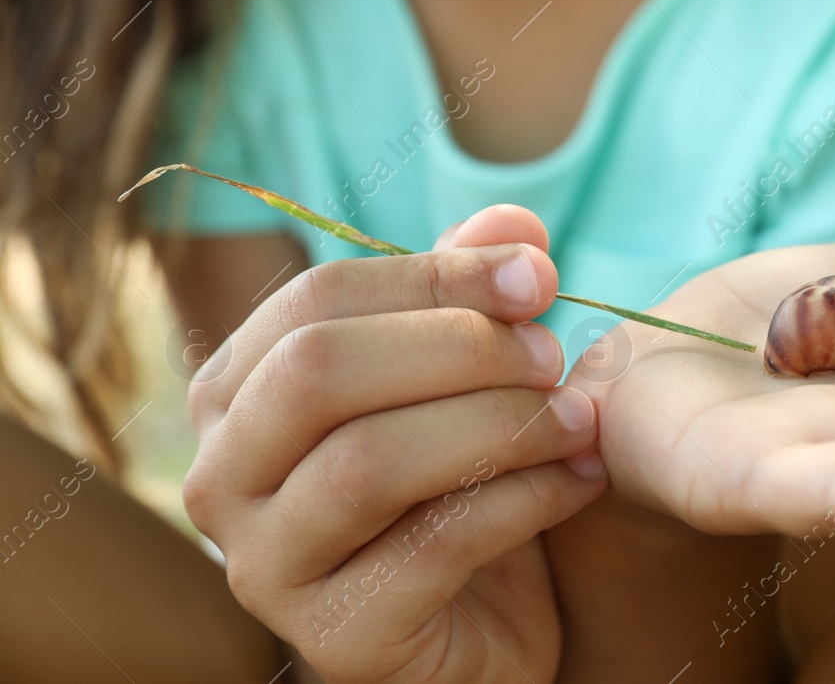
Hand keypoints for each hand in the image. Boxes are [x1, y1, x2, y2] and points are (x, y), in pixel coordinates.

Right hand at [184, 206, 606, 683]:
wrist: (489, 622)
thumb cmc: (460, 480)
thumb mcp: (463, 375)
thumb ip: (469, 294)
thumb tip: (515, 221)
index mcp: (238, 391)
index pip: (317, 300)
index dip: (435, 275)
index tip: (539, 274)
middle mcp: (222, 478)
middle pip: (318, 371)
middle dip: (457, 347)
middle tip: (555, 353)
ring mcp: (265, 568)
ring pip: (367, 463)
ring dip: (496, 425)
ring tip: (580, 418)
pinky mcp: (337, 641)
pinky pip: (432, 548)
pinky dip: (526, 499)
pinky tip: (584, 478)